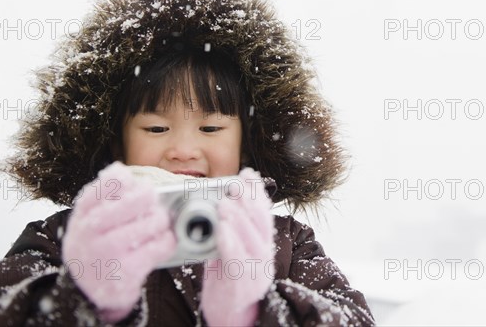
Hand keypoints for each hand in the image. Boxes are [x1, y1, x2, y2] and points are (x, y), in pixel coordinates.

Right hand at [62, 161, 175, 322]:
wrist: (82, 290)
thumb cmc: (96, 242)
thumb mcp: (90, 216)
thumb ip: (105, 192)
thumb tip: (121, 171)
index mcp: (83, 212)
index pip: (109, 183)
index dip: (127, 180)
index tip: (135, 184)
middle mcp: (90, 231)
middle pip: (138, 199)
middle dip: (151, 198)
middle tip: (154, 202)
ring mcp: (106, 254)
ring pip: (152, 222)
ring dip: (162, 221)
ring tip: (159, 223)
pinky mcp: (124, 274)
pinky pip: (158, 248)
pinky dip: (167, 241)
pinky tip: (163, 241)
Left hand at [201, 167, 274, 326]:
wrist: (229, 314)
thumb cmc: (229, 274)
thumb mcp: (236, 245)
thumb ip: (238, 223)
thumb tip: (235, 191)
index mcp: (263, 242)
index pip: (264, 211)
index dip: (257, 191)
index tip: (248, 173)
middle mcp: (264, 255)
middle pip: (260, 222)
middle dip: (247, 200)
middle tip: (233, 184)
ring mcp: (255, 272)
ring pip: (251, 240)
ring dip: (238, 219)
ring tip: (225, 204)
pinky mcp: (241, 286)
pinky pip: (237, 262)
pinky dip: (230, 243)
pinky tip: (221, 230)